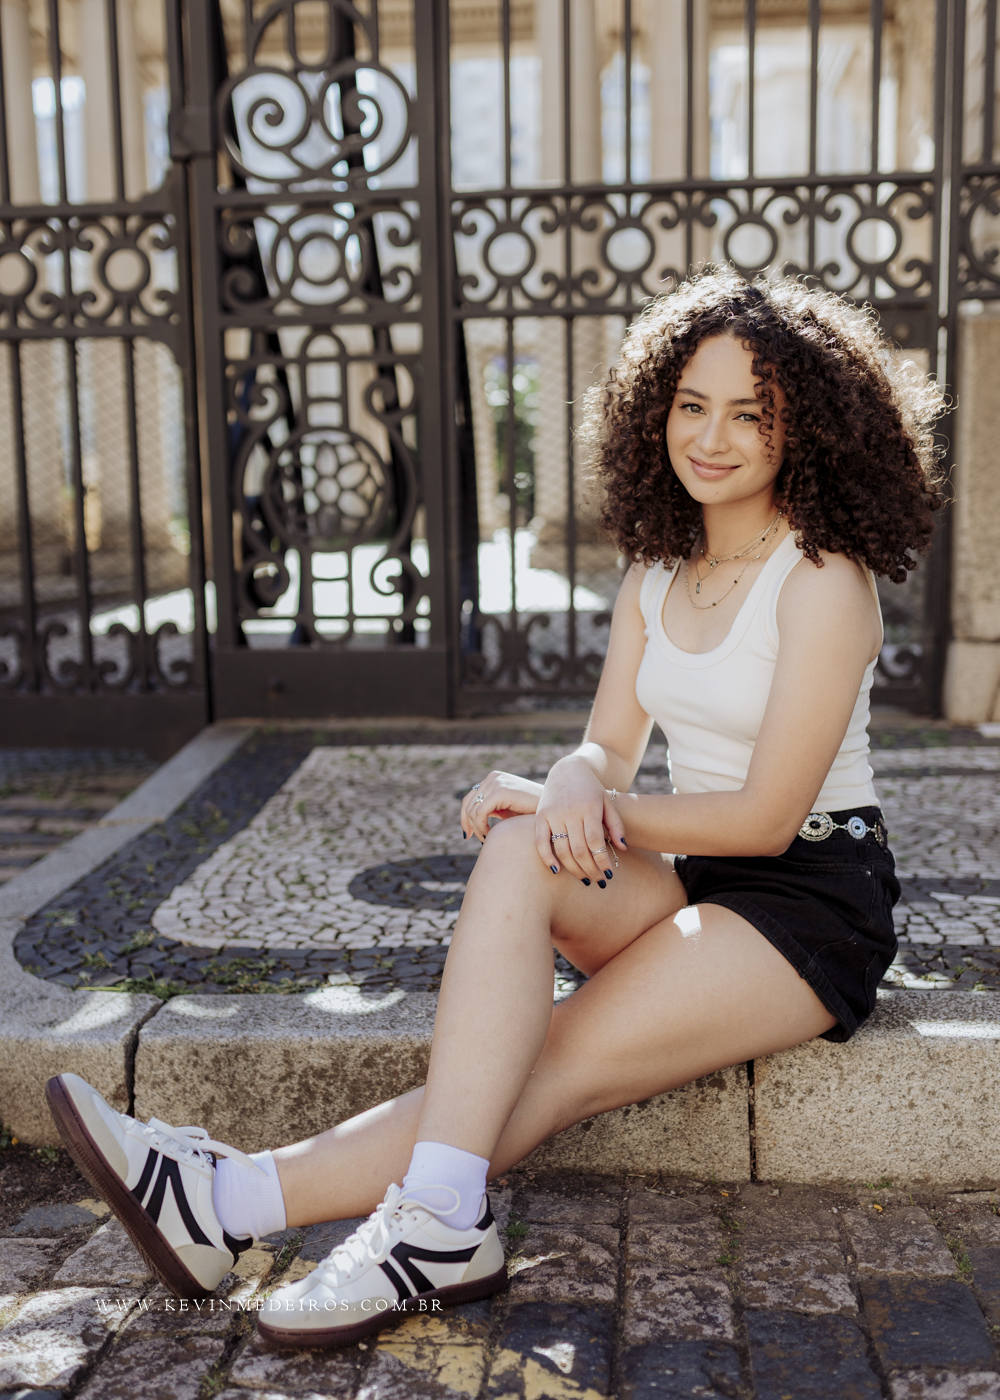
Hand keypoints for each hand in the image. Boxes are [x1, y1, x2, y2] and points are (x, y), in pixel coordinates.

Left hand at [461, 771, 542, 841]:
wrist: (553, 810)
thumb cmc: (531, 814)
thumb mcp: (506, 809)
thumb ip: (489, 810)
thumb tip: (468, 823)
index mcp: (494, 779)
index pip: (469, 799)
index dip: (465, 818)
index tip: (468, 835)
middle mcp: (494, 777)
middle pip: (468, 804)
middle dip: (471, 825)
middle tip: (481, 840)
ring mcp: (497, 781)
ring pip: (472, 810)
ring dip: (478, 829)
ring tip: (488, 839)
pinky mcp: (501, 790)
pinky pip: (480, 813)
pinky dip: (481, 827)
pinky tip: (491, 835)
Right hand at [535, 756, 627, 884]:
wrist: (568, 769)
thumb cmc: (592, 789)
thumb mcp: (608, 802)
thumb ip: (616, 825)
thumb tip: (623, 848)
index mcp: (589, 808)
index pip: (595, 842)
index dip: (602, 861)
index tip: (609, 873)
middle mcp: (569, 812)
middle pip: (579, 850)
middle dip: (591, 869)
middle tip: (599, 881)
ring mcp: (553, 814)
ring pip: (562, 850)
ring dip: (573, 869)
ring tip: (585, 879)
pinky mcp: (540, 817)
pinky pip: (541, 842)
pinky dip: (547, 859)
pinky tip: (557, 871)